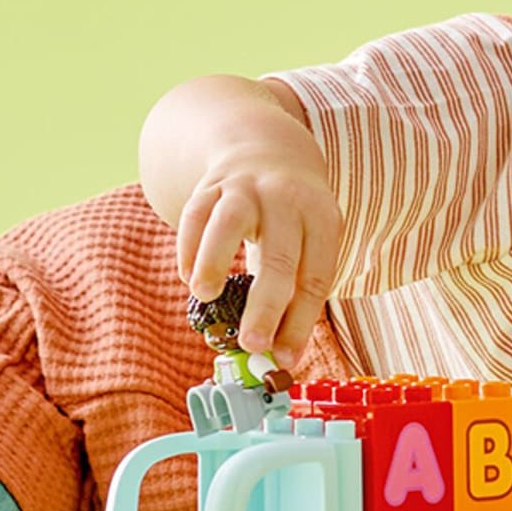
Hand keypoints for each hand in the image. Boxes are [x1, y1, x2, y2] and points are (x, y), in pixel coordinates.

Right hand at [177, 143, 340, 372]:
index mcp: (323, 219)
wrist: (268, 150)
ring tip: (205, 297)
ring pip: (229, 222)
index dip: (300, 322)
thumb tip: (279, 360)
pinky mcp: (212, 184)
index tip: (283, 359)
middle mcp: (287, 199)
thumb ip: (295, 297)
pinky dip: (189, 247)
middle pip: (280, 256)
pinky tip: (189, 278)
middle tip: (251, 345)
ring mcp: (247, 188)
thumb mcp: (309, 244)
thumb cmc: (293, 220)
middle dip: (265, 307)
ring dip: (215, 262)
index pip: (316, 277)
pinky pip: (195, 213)